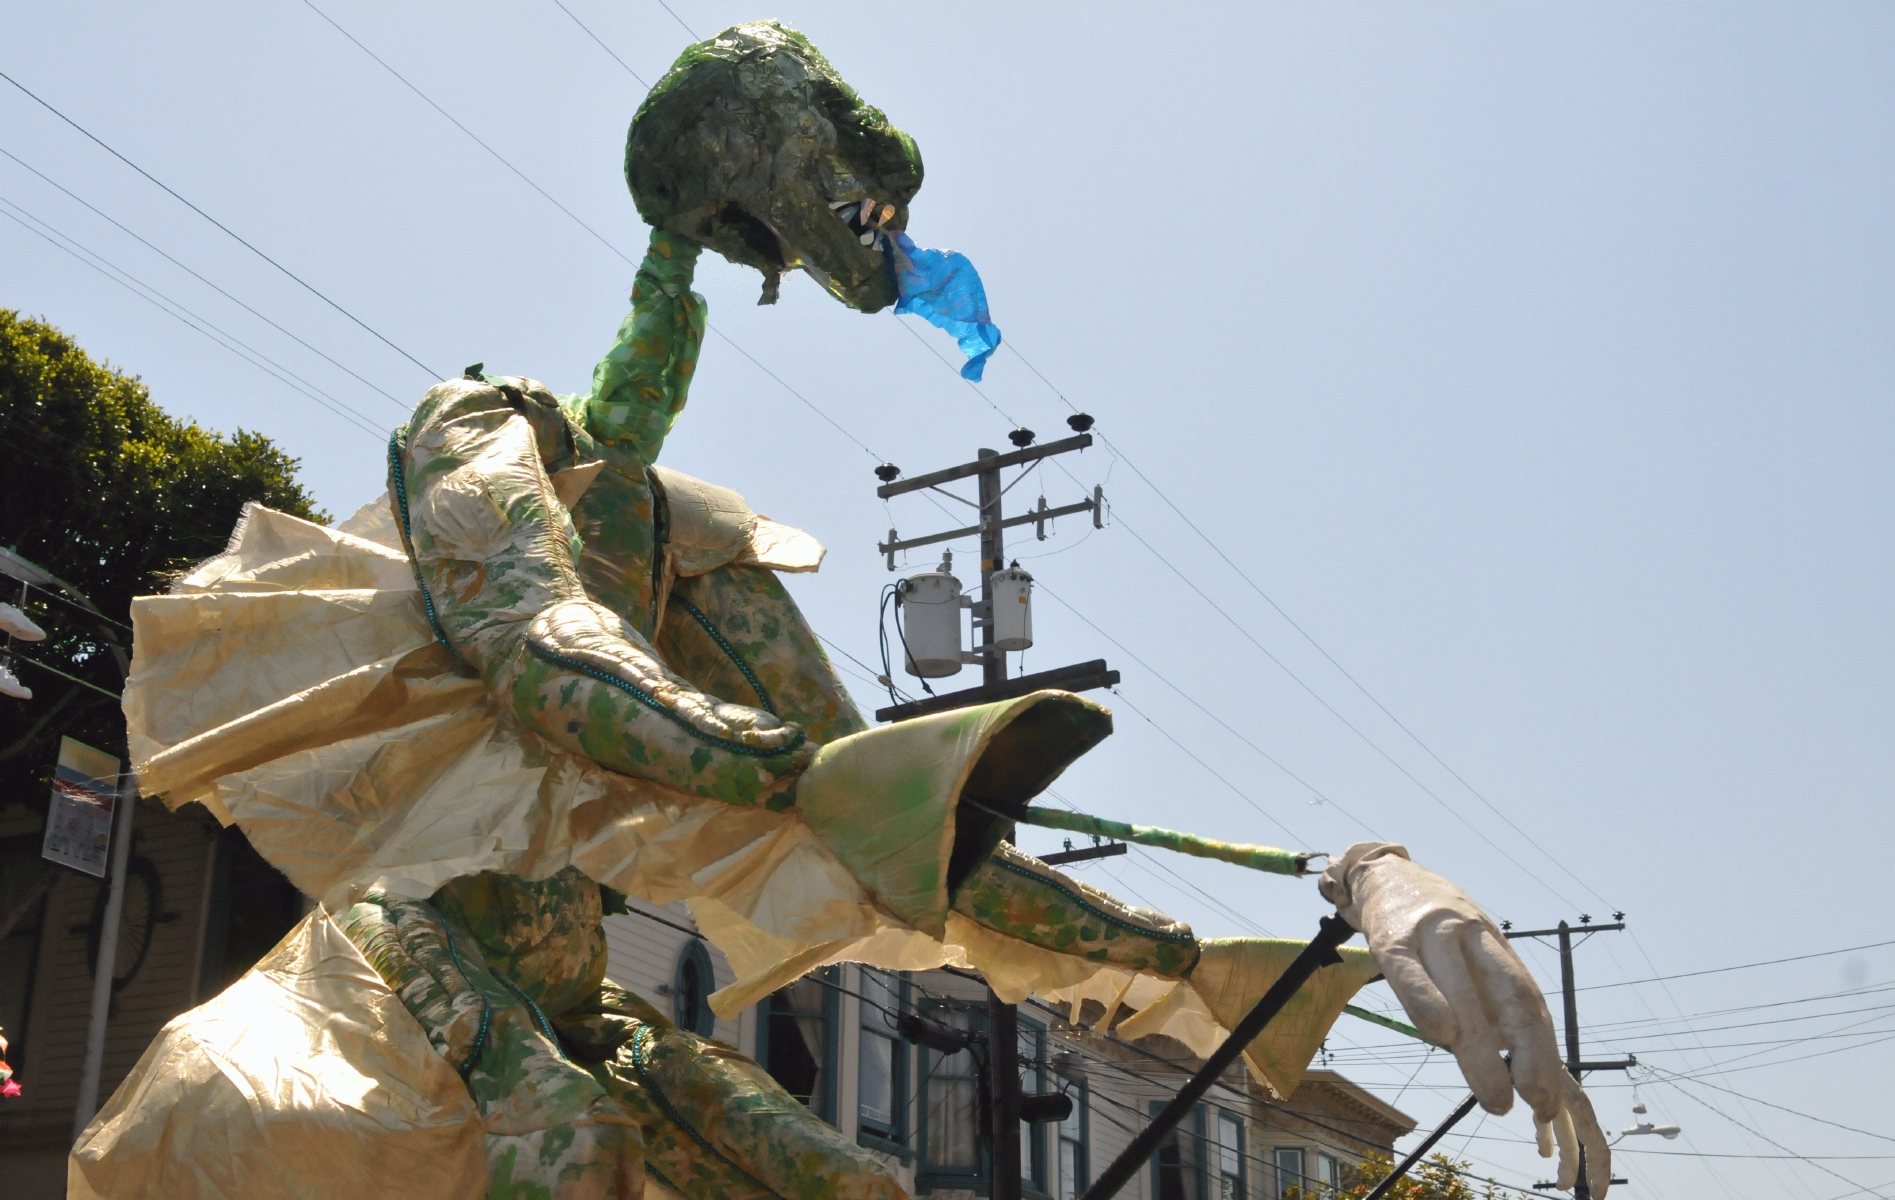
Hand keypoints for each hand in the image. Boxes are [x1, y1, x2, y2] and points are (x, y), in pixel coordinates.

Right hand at [1320, 843, 1610, 1196]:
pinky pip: (1410, 972)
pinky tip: (1440, 1035)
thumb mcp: (1469, 952)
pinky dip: (1426, 1002)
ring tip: (1494, 1099)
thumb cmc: (1431, 927)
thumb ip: (1486, 999)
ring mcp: (1432, 932)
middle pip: (1510, 995)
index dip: (1542, 1051)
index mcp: (1494, 944)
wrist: (1382, 873)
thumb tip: (1521, 1067)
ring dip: (1482, 1050)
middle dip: (1529, 1054)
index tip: (1546, 1100)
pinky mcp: (1391, 936)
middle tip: (1534, 1104)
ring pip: (1464, 992)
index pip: (1528, 999)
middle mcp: (1471, 934)